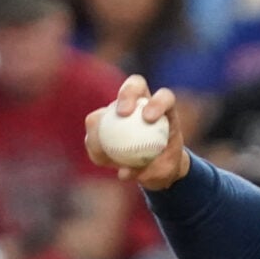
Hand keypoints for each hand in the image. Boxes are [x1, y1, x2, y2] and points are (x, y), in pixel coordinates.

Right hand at [84, 76, 190, 190]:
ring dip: (101, 121)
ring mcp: (124, 109)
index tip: (149, 118)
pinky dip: (94, 142)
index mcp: (165, 110)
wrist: (155, 168)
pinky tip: (98, 157)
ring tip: (99, 144)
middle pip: (135, 85)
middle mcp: (143, 103)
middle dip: (127, 93)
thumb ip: (148, 171)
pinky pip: (95, 127)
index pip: (164, 97)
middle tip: (122, 113)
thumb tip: (125, 172)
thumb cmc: (165, 167)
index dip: (157, 102)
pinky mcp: (107, 120)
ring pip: (108, 107)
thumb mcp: (164, 173)